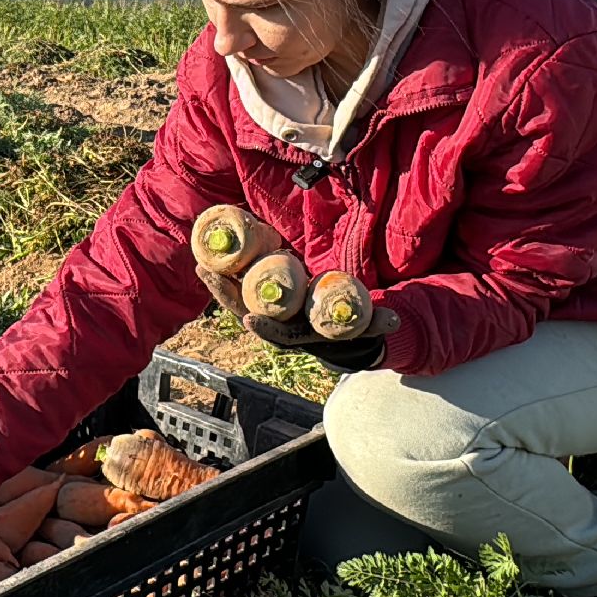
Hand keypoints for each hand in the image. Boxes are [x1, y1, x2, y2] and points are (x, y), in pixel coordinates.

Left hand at [196, 265, 398, 371]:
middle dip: (226, 296)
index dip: (266, 328)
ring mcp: (269, 314)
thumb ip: (379, 323)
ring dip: (220, 285)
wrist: (340, 332)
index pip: (279, 335)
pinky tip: (211, 260)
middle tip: (208, 274)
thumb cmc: (351, 327)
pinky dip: (227, 277)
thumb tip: (395, 321)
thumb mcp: (367, 326)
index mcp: (300, 335)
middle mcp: (278, 326)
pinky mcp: (264, 300)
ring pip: (239, 301)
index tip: (250, 320)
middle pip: (247, 313)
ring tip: (201, 264)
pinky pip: (242, 289)